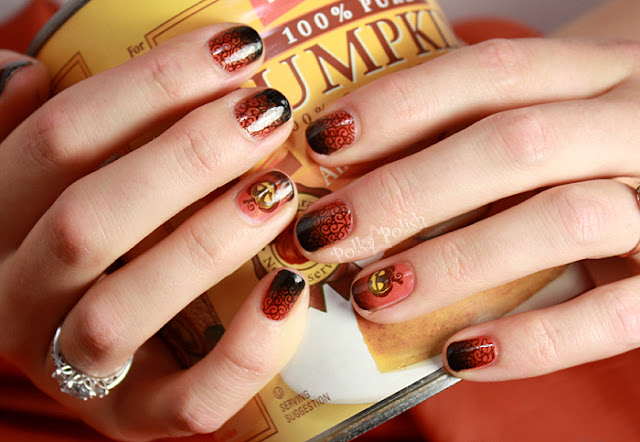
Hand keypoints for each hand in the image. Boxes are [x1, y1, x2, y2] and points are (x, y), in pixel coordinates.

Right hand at [0, 24, 308, 438]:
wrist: (94, 347)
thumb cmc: (81, 243)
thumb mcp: (49, 184)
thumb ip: (43, 140)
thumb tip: (25, 75)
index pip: (59, 139)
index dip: (150, 84)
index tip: (237, 49)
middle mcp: (18, 299)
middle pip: (88, 220)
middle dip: (186, 158)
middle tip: (266, 113)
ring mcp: (72, 369)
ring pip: (120, 311)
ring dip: (205, 244)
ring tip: (279, 190)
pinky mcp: (134, 420)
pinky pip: (188, 401)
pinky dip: (245, 351)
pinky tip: (289, 289)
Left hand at [294, 38, 639, 380]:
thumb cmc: (597, 149)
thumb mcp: (554, 115)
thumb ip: (479, 133)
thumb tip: (360, 173)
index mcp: (599, 68)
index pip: (490, 71)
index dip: (400, 103)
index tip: (323, 143)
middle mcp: (636, 122)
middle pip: (513, 145)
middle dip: (404, 192)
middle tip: (325, 234)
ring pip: (564, 219)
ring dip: (454, 263)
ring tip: (374, 296)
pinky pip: (615, 316)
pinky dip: (533, 342)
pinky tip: (461, 357)